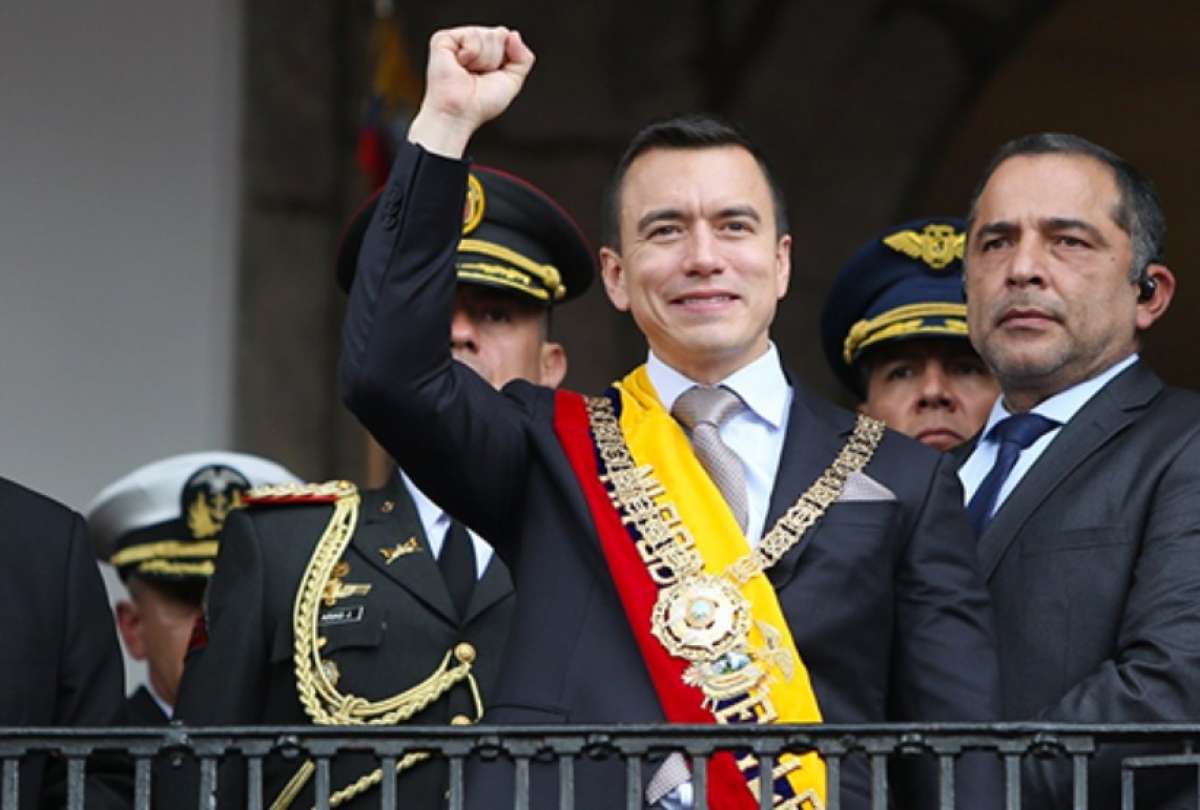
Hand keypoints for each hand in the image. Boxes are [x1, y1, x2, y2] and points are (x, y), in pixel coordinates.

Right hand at [408, 26, 534, 158]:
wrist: (460, 113)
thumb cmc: (480, 104)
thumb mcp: (513, 81)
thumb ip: (523, 58)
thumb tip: (514, 35)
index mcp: (485, 51)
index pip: (507, 38)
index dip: (506, 59)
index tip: (491, 76)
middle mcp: (471, 43)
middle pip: (499, 34)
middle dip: (494, 60)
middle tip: (478, 76)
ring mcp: (457, 40)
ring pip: (487, 35)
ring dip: (483, 60)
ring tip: (468, 73)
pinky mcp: (443, 39)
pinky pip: (472, 35)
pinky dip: (471, 54)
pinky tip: (460, 65)